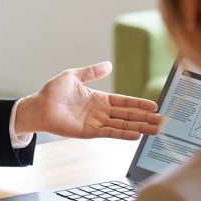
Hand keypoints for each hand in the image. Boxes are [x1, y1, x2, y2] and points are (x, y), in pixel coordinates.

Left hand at [13, 61, 161, 139]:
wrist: (38, 106)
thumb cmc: (53, 91)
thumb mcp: (74, 76)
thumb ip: (91, 72)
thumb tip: (109, 65)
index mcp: (99, 98)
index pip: (124, 102)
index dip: (139, 104)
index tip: (154, 105)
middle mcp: (100, 112)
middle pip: (127, 115)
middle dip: (145, 117)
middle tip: (162, 120)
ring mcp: (96, 123)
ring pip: (122, 125)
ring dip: (139, 127)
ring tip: (155, 129)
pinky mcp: (88, 132)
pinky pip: (109, 133)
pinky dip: (123, 134)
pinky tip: (136, 135)